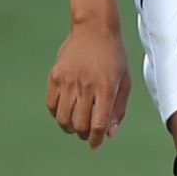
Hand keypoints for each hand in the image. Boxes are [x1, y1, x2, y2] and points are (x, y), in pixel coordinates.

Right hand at [47, 22, 129, 149]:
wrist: (94, 30)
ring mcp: (68, 81)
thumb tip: (110, 135)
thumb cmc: (114, 58)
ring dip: (68, 127)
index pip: (98, 124)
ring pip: (62, 118)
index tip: (95, 145)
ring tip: (75, 126)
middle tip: (86, 134)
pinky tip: (65, 112)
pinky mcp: (55, 76)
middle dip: (82, 135)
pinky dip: (57, 114)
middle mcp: (86, 86)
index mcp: (107, 88)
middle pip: (79, 124)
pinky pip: (51, 104)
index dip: (96, 139)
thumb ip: (119, 109)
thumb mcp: (125, 81)